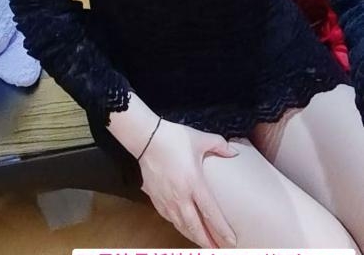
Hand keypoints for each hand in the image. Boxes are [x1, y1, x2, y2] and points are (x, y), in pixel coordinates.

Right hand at [138, 118, 238, 247]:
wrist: (146, 138)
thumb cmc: (173, 138)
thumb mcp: (200, 139)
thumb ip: (220, 145)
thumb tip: (235, 152)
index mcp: (194, 183)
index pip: (211, 213)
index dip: (222, 230)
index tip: (231, 241)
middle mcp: (180, 196)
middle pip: (195, 227)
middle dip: (207, 242)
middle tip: (218, 250)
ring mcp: (166, 199)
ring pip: (181, 226)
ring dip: (193, 237)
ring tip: (203, 243)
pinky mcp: (155, 198)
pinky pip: (169, 218)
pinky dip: (178, 226)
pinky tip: (182, 227)